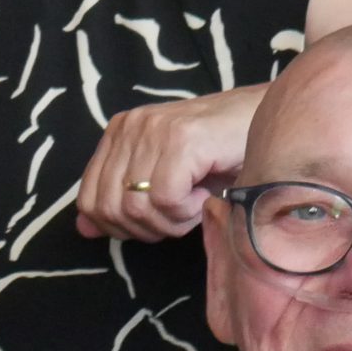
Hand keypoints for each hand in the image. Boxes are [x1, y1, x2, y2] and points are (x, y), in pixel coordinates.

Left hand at [74, 85, 265, 240]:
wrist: (267, 121)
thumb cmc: (218, 155)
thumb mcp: (161, 177)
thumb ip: (121, 199)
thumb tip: (84, 229)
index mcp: (117, 134)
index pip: (88, 199)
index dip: (117, 227)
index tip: (153, 225)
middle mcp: (129, 127)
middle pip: (110, 209)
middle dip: (146, 228)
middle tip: (179, 217)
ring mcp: (154, 130)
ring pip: (137, 207)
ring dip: (171, 221)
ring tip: (194, 203)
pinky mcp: (183, 140)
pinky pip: (166, 200)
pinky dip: (189, 211)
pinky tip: (205, 194)